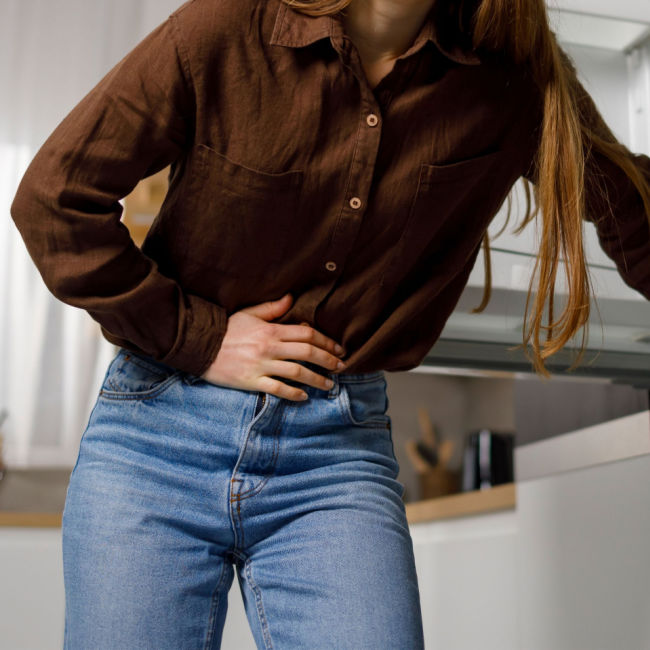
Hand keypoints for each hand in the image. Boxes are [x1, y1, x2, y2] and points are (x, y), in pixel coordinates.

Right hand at [200, 293, 346, 400]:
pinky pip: (278, 389)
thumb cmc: (226, 329)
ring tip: (329, 385)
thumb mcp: (249, 313)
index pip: (307, 334)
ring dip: (317, 379)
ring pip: (297, 373)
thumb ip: (272, 308)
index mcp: (271, 329)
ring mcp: (261, 365)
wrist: (200, 346)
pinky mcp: (251, 381)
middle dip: (328, 360)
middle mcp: (270, 347)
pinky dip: (293, 394)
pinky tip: (304, 397)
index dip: (326, 342)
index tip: (339, 349)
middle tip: (341, 367)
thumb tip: (291, 298)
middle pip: (307, 353)